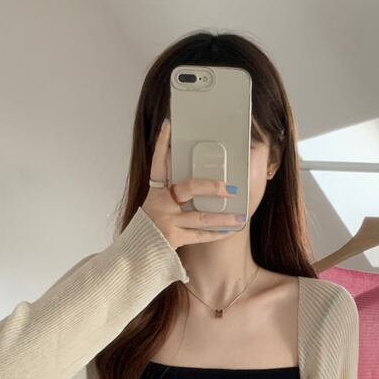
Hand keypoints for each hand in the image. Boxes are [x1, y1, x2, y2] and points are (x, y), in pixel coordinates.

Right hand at [141, 118, 244, 249]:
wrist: (137, 253)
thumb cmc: (152, 228)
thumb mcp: (157, 206)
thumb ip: (173, 193)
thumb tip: (204, 182)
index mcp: (155, 191)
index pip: (158, 162)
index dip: (162, 144)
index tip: (169, 125)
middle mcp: (159, 202)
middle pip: (189, 188)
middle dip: (212, 186)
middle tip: (231, 187)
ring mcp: (166, 220)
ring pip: (200, 216)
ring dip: (223, 217)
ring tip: (241, 216)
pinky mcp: (172, 237)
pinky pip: (200, 235)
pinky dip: (216, 234)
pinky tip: (230, 231)